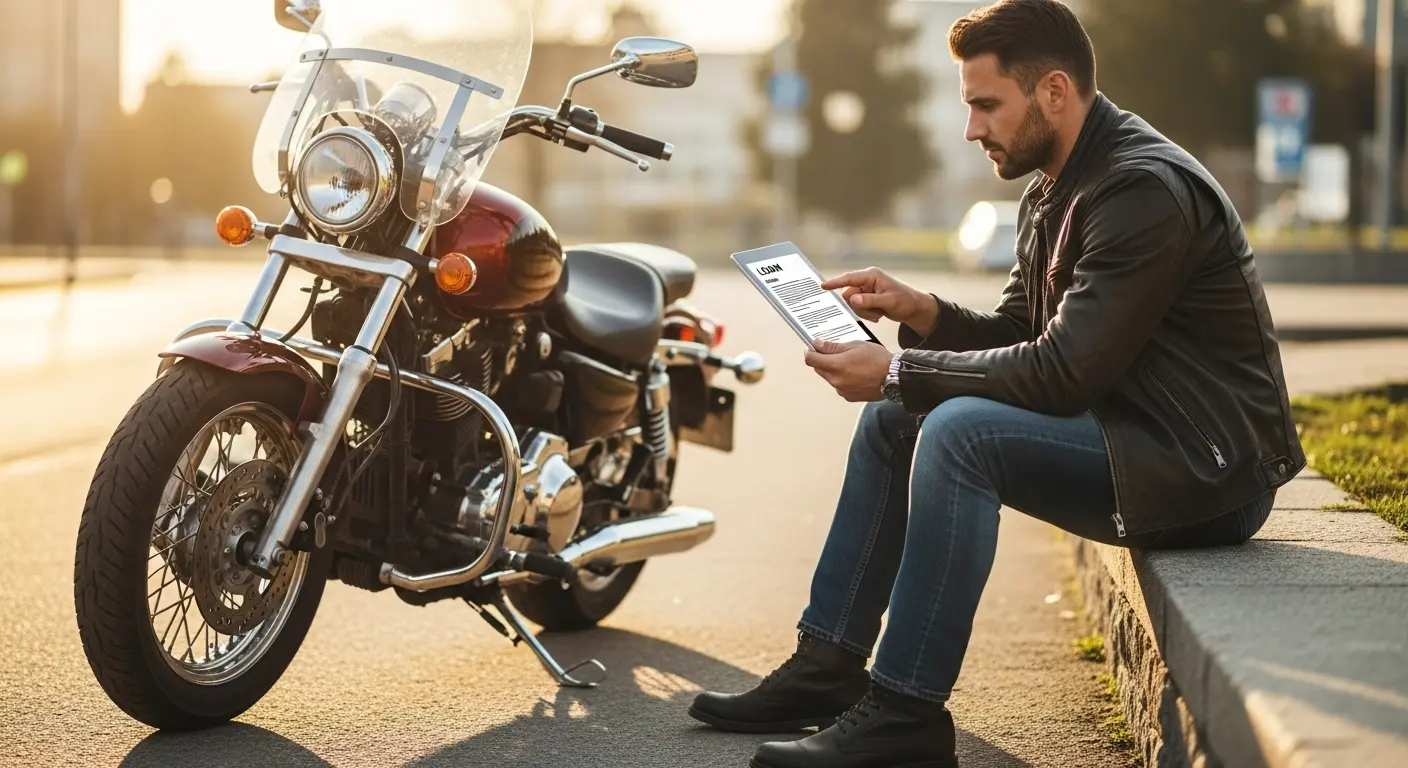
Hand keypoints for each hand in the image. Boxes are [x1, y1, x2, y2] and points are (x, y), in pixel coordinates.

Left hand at [804, 340, 893, 401]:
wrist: (894, 377)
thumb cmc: (878, 360)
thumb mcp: (855, 345)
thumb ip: (833, 347)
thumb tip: (818, 345)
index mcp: (836, 365)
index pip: (810, 360)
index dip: (810, 352)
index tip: (813, 347)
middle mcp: (836, 380)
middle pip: (819, 369)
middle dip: (823, 360)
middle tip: (836, 352)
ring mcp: (842, 390)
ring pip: (829, 378)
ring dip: (833, 370)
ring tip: (850, 363)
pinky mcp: (848, 396)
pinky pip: (839, 386)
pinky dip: (842, 379)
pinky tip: (855, 374)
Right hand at [821, 267, 937, 335]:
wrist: (915, 309)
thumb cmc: (906, 301)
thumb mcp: (889, 301)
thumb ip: (869, 300)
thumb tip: (852, 300)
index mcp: (871, 276)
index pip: (849, 278)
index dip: (835, 282)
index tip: (823, 286)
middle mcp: (867, 281)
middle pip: (849, 295)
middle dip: (859, 307)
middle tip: (874, 312)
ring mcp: (866, 290)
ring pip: (853, 304)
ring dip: (864, 312)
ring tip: (879, 313)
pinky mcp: (867, 299)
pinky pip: (858, 308)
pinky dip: (867, 314)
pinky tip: (879, 314)